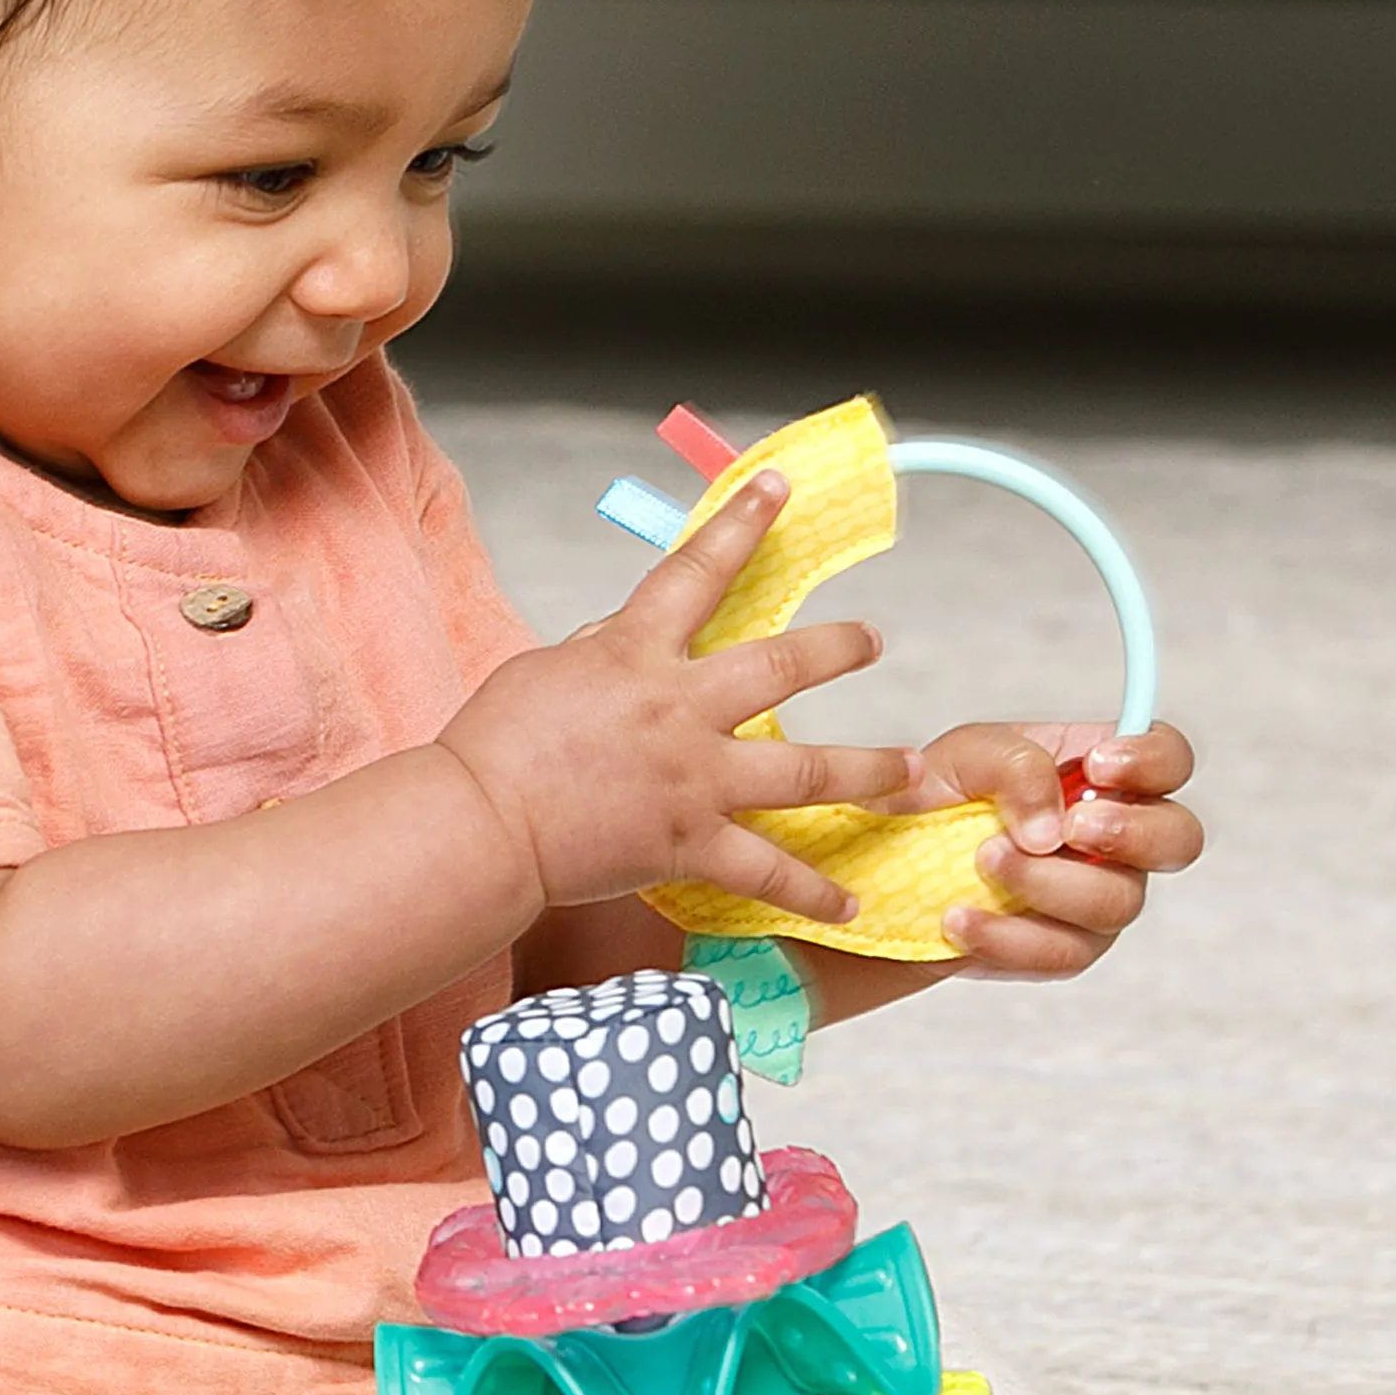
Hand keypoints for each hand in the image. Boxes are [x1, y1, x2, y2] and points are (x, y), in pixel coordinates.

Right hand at [439, 472, 912, 922]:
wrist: (481, 825)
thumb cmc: (494, 747)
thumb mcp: (546, 670)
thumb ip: (601, 651)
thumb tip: (629, 636)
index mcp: (634, 652)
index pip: (697, 570)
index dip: (741, 522)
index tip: (777, 488)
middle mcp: (678, 708)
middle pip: (782, 666)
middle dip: (839, 647)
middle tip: (874, 638)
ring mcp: (693, 778)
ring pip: (806, 770)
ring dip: (869, 769)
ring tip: (914, 769)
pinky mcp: (691, 843)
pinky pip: (768, 871)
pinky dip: (811, 892)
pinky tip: (850, 906)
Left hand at [898, 719, 1201, 978]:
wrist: (896, 865)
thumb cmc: (941, 795)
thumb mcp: (968, 755)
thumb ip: (1017, 766)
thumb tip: (1050, 826)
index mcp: (1104, 772)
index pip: (1169, 759)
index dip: (1153, 762)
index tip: (1099, 766)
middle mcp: (1118, 837)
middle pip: (1179, 839)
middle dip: (1130, 833)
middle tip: (1070, 826)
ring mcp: (1100, 895)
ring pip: (1118, 903)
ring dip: (1047, 883)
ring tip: (982, 861)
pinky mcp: (1066, 948)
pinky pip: (1063, 954)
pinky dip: (1008, 937)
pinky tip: (960, 918)